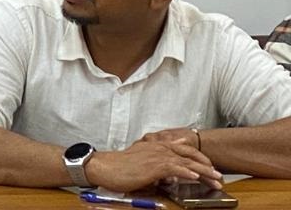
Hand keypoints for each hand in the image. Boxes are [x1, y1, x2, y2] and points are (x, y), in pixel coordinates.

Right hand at [87, 139, 223, 192]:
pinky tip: (195, 176)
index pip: (183, 149)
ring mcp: (156, 156)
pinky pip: (174, 168)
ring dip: (203, 171)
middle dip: (206, 165)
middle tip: (219, 175)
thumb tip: (170, 176)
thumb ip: (157, 167)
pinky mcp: (153, 166)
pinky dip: (186, 171)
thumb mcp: (142, 164)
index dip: (199, 157)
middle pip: (189, 154)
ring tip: (216, 179)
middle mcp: (158, 147)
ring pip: (185, 161)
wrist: (105, 167)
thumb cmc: (121, 168)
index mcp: (156, 145)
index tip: (210, 167)